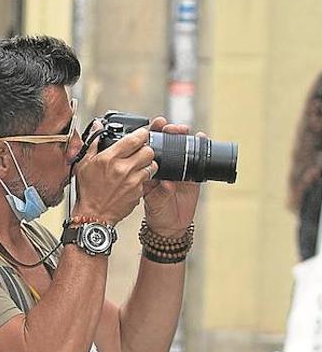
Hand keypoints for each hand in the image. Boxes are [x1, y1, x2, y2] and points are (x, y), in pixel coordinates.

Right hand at [72, 125, 156, 225]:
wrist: (93, 215)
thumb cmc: (87, 191)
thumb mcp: (84, 164)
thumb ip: (94, 143)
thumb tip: (98, 127)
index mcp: (109, 158)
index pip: (136, 138)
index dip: (141, 134)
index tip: (141, 134)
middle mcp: (123, 168)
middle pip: (149, 150)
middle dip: (145, 150)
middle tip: (139, 153)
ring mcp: (133, 181)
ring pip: (153, 165)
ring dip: (147, 164)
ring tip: (137, 167)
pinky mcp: (139, 192)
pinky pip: (148, 180)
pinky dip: (143, 178)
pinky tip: (133, 181)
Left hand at [141, 116, 201, 235]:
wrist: (170, 225)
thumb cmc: (156, 212)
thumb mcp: (153, 202)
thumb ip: (159, 193)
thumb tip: (167, 184)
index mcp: (149, 170)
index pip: (149, 148)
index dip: (150, 136)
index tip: (152, 127)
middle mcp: (163, 167)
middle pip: (166, 143)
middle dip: (168, 132)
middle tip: (169, 126)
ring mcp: (179, 169)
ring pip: (181, 147)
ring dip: (183, 136)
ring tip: (184, 129)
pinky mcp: (193, 174)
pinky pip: (197, 158)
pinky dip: (200, 146)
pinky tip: (201, 138)